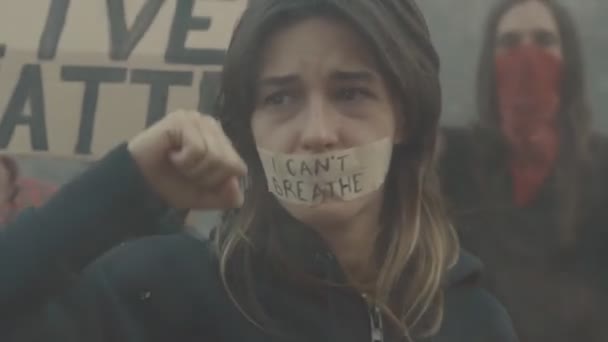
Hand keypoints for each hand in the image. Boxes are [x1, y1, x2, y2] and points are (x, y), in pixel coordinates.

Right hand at [127, 110, 246, 209]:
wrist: (139, 183)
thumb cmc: (171, 185)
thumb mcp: (203, 197)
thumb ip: (225, 197)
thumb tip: (238, 191)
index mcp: (222, 141)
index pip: (239, 168)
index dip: (217, 182)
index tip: (197, 180)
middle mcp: (212, 126)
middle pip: (229, 163)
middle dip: (205, 177)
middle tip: (185, 172)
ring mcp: (197, 119)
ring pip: (214, 156)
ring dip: (193, 169)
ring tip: (177, 163)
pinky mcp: (181, 119)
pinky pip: (197, 149)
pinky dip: (183, 161)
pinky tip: (170, 154)